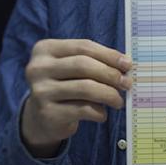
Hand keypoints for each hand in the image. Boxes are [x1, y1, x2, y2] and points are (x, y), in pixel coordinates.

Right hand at [21, 38, 132, 156]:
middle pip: (83, 65)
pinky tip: (102, 113)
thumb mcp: (72, 67)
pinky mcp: (48, 114)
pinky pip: (82, 110)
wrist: (42, 117)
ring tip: (118, 100)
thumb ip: (94, 61)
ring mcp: (40, 92)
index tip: (127, 64)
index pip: (82, 46)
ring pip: (85, 88)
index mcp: (45, 49)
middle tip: (127, 83)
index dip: (108, 54)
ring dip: (108, 94)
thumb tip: (125, 64)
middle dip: (110, 74)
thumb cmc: (64, 84)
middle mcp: (38, 68)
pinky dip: (99, 111)